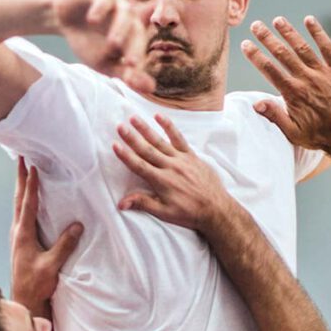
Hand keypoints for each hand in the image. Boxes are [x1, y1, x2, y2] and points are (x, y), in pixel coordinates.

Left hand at [10, 158, 82, 314]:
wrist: (24, 301)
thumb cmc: (36, 285)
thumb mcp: (52, 265)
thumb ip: (64, 245)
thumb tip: (78, 225)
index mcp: (23, 234)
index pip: (27, 204)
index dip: (30, 185)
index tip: (32, 166)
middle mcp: (18, 232)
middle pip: (18, 199)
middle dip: (20, 178)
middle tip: (21, 158)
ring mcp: (19, 237)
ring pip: (19, 206)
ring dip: (22, 188)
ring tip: (25, 173)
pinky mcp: (23, 242)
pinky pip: (23, 216)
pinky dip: (26, 202)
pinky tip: (31, 202)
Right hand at [53, 0, 155, 93]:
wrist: (65, 18)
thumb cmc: (88, 41)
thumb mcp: (104, 63)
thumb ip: (126, 75)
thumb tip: (151, 89)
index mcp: (133, 38)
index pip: (139, 51)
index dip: (139, 64)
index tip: (135, 78)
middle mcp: (129, 21)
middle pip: (137, 32)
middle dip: (134, 48)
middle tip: (131, 64)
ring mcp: (117, 5)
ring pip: (125, 14)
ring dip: (121, 29)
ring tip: (113, 43)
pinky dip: (101, 9)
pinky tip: (93, 19)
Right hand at [112, 115, 229, 232]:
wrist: (216, 209)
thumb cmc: (189, 213)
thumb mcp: (165, 213)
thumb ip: (143, 204)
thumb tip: (121, 203)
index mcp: (161, 181)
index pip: (139, 166)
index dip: (125, 155)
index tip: (115, 144)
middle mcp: (170, 167)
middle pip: (147, 150)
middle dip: (132, 138)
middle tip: (120, 126)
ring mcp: (181, 159)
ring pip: (160, 141)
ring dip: (146, 129)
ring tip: (134, 118)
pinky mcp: (191, 156)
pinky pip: (179, 138)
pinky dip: (169, 127)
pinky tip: (159, 116)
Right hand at [242, 17, 330, 153]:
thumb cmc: (319, 136)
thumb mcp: (293, 133)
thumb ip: (275, 117)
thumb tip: (256, 104)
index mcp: (293, 94)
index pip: (269, 70)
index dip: (255, 55)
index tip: (245, 44)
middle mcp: (307, 80)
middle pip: (283, 54)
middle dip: (267, 38)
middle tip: (256, 25)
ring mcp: (323, 73)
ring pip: (303, 48)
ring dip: (289, 32)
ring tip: (277, 20)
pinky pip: (327, 48)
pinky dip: (318, 33)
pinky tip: (309, 20)